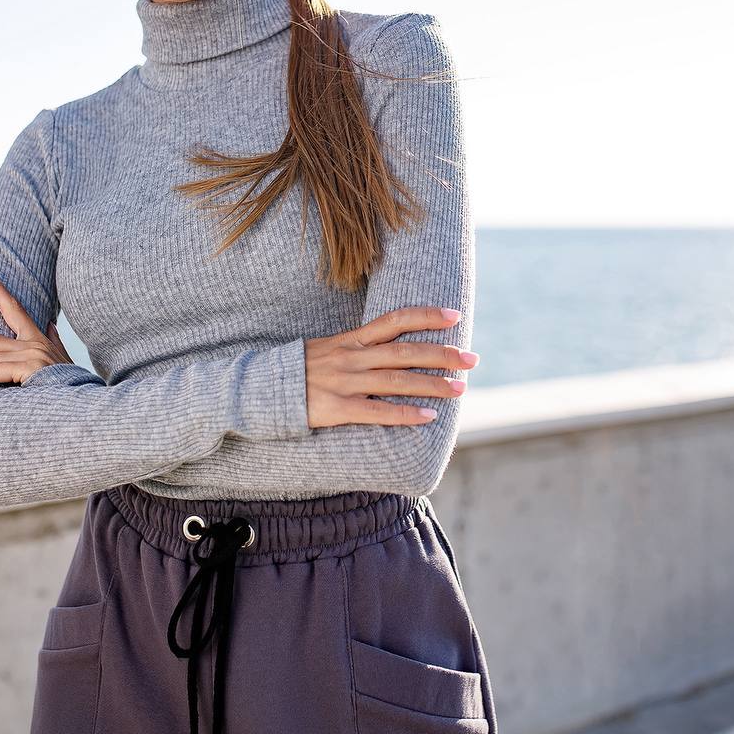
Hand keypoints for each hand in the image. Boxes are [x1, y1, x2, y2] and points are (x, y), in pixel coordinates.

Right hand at [303, 306, 478, 428]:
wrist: (260, 389)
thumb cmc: (300, 370)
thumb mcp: (329, 347)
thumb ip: (360, 347)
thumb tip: (395, 348)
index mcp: (351, 339)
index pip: (394, 320)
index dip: (426, 316)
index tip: (455, 316)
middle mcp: (352, 357)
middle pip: (405, 351)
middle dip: (442, 354)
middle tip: (473, 359)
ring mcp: (345, 382)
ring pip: (397, 381)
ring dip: (432, 384)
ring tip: (460, 389)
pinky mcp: (337, 409)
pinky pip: (376, 411)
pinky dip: (405, 414)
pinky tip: (428, 417)